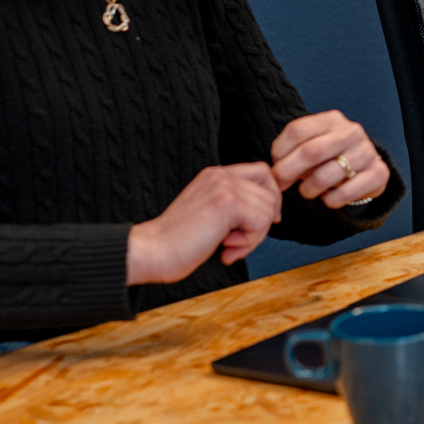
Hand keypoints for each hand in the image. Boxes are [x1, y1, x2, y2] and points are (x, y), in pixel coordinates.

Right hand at [126, 163, 282, 284]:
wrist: (152, 251)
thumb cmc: (178, 241)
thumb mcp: (211, 213)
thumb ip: (235, 205)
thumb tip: (271, 212)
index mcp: (216, 175)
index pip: (263, 173)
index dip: (271, 198)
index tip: (265, 221)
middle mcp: (221, 175)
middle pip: (270, 192)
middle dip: (263, 224)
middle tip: (241, 242)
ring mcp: (224, 186)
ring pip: (268, 209)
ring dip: (254, 237)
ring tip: (229, 247)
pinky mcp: (226, 203)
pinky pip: (261, 221)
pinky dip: (250, 242)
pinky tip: (226, 249)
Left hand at [269, 110, 389, 207]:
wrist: (366, 167)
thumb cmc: (331, 156)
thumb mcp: (314, 144)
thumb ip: (294, 151)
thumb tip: (274, 171)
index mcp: (332, 119)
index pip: (297, 130)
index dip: (279, 151)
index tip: (274, 165)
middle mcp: (351, 132)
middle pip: (310, 152)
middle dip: (287, 172)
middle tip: (280, 185)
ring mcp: (366, 152)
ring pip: (325, 176)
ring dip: (308, 189)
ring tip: (307, 191)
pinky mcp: (378, 173)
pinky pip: (345, 193)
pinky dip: (331, 200)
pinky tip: (328, 198)